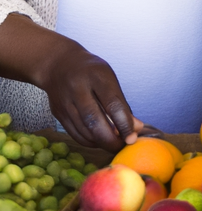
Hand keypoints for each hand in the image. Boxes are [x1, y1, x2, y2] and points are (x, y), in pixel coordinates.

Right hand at [0, 14, 136, 150]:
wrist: (58, 64)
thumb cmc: (91, 71)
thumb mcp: (110, 79)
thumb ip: (122, 104)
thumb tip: (136, 128)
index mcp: (97, 76)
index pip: (113, 105)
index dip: (124, 124)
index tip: (132, 137)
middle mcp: (78, 89)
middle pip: (95, 121)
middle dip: (111, 139)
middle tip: (123, 146)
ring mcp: (65, 102)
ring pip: (84, 130)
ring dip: (101, 142)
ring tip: (113, 144)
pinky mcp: (58, 113)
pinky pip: (75, 133)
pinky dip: (89, 141)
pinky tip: (99, 140)